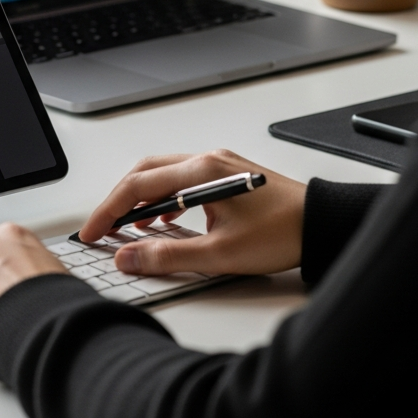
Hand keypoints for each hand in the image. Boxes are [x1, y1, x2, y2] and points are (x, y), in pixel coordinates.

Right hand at [79, 149, 304, 276]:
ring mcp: (218, 164)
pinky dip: (164, 197)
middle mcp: (207, 160)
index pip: (138, 185)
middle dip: (119, 200)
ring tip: (127, 226)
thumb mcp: (220, 254)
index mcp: (201, 172)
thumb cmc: (283, 233)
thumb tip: (129, 258)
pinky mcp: (228, 174)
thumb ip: (167, 256)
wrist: (324, 225)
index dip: (108, 209)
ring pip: (163, 174)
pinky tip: (164, 220)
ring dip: (141, 198)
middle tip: (102, 227)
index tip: (93, 230)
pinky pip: (182, 178)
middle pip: (145, 172)